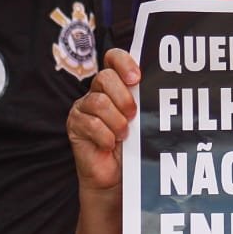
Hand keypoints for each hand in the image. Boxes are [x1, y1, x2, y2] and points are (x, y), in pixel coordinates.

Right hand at [68, 49, 140, 188]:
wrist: (116, 176)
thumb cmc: (132, 146)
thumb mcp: (142, 120)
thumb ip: (143, 101)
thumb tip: (158, 87)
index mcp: (114, 85)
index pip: (112, 58)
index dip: (123, 62)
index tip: (136, 78)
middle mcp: (96, 92)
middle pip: (105, 77)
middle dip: (123, 97)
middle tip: (133, 115)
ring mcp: (83, 108)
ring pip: (98, 102)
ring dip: (116, 121)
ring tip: (124, 134)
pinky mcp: (74, 125)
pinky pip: (90, 123)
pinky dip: (105, 136)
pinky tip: (110, 144)